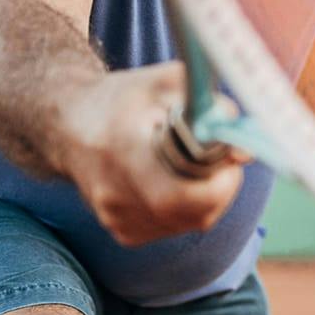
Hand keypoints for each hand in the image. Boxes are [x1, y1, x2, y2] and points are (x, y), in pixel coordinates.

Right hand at [55, 62, 244, 246]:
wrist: (69, 125)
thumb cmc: (124, 99)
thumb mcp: (168, 82)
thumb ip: (211, 105)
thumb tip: (245, 148)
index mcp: (124, 152)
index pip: (183, 195)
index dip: (220, 182)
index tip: (229, 157)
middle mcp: (116, 194)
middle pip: (194, 214)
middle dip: (220, 188)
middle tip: (222, 161)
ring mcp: (117, 219)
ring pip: (189, 223)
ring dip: (206, 197)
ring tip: (191, 163)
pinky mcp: (123, 233)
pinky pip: (174, 227)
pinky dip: (186, 207)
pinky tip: (171, 180)